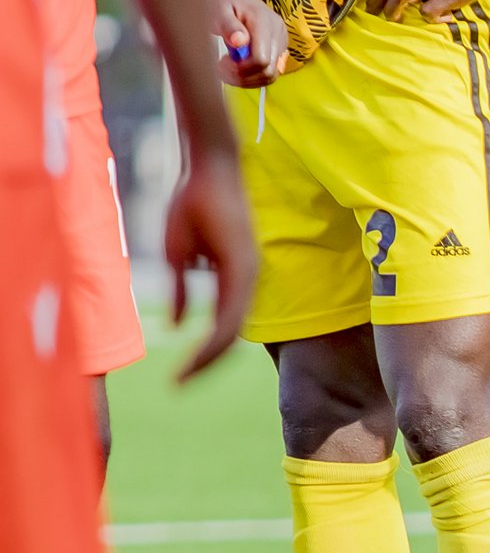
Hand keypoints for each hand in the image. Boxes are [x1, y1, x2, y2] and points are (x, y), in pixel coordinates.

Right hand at [162, 147, 256, 381]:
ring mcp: (247, 274)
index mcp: (234, 279)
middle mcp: (246, 281)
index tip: (181, 374)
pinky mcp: (242, 266)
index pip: (224, 331)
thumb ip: (184, 289)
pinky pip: (232, 312)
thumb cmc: (193, 202)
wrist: (207, 168)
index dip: (204, 355)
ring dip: (209, 357)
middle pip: (231, 339)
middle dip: (206, 365)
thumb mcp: (180, 253)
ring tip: (185, 377)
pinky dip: (215, 336)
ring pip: (233, 331)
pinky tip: (199, 353)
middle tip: (181, 384)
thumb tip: (182, 325)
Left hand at [203, 0, 286, 87]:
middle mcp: (278, 31)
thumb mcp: (217, 10)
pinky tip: (239, 66)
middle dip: (244, 76)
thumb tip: (240, 42)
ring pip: (272, 74)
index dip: (241, 69)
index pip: (261, 60)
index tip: (221, 62)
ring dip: (249, 78)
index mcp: (264, 21)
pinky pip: (271, 70)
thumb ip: (228, 26)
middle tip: (222, 68)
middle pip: (268, 70)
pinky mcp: (279, 46)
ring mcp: (281, 40)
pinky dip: (255, 75)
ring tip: (229, 68)